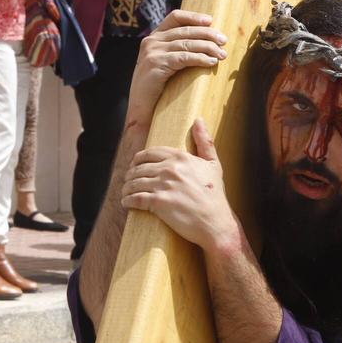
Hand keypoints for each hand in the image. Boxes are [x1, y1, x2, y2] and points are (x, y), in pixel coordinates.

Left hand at [121, 118, 240, 250]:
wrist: (216, 222)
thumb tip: (198, 120)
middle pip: (139, 168)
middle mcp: (170, 169)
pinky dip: (127, 200)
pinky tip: (126, 202)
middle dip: (131, 174)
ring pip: (134, 183)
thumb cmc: (215, 195)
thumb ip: (205, 141)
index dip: (139, 159)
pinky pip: (135, 198)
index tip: (135, 165)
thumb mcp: (213, 164)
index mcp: (181, 157)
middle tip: (128, 180)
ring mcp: (164, 185)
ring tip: (126, 192)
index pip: (150, 153)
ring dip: (126, 187)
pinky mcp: (159, 203)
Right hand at [126, 9, 228, 125]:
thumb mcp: (164, 64)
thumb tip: (205, 43)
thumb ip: (176, 50)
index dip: (194, 17)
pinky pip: (184, 58)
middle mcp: (151, 41)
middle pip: (185, 31)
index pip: (175, 17)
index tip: (211, 21)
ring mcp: (153, 52)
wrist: (140, 109)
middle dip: (207, 34)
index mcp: (153, 38)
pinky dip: (200, 58)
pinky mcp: (157, 65)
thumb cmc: (156, 89)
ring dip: (208, 47)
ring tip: (222, 54)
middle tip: (223, 41)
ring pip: (187, 44)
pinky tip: (211, 62)